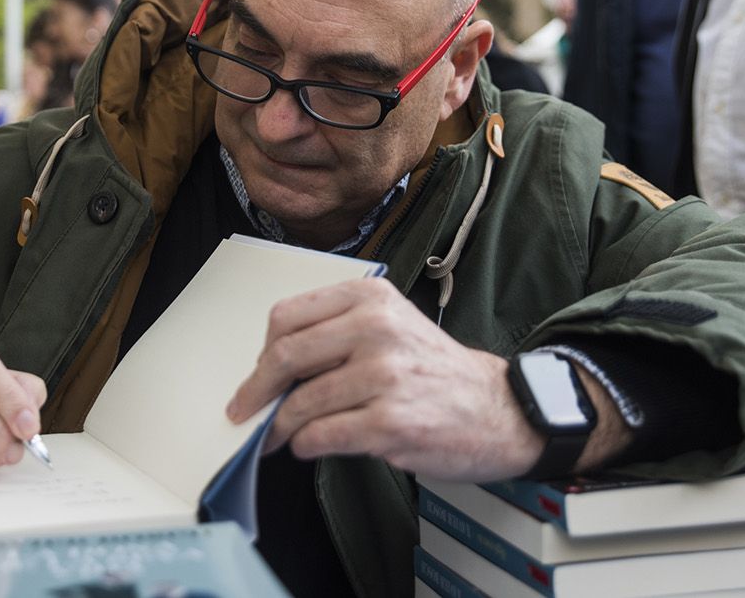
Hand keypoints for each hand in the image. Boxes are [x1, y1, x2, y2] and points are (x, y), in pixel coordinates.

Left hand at [224, 278, 547, 481]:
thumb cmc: (435, 370)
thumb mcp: (391, 325)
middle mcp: (376, 329)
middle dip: (256, 391)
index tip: (256, 375)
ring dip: (280, 427)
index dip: (262, 352)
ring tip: (279, 437)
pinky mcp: (390, 422)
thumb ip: (336, 333)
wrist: (498, 409)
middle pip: (286, 356)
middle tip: (246, 411)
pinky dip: (305, 446)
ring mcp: (384, 376)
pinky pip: (321, 436)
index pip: (287, 317)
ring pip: (300, 402)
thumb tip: (272, 368)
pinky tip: (310, 446)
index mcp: (370, 298)